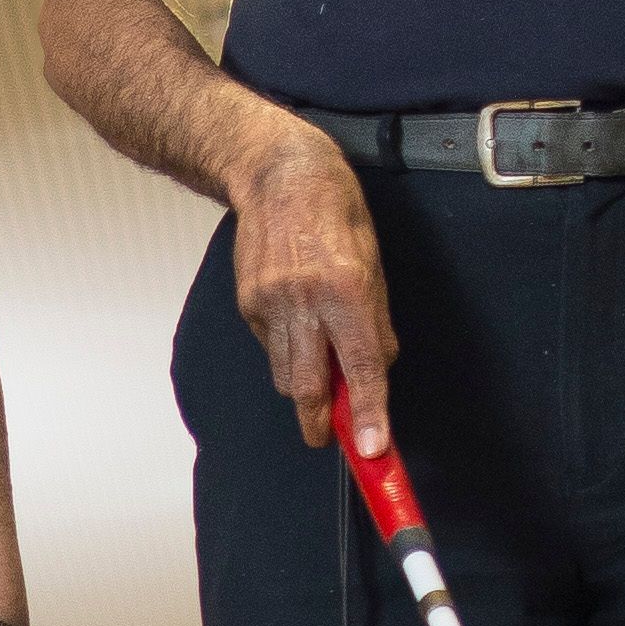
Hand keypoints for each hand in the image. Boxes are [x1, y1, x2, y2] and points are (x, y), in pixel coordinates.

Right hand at [232, 124, 397, 454]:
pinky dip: (287, 351)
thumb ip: (376, 322)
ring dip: (304, 387)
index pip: (361, 366)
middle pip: (307, 386)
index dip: (367, 413)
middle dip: (320, 422)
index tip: (372, 449)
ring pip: (285, 373)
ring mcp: (269, 303)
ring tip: (319, 370)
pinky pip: (269, 347)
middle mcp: (305, 300)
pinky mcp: (247, 303)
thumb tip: (377, 371)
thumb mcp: (374, 263)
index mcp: (347, 289)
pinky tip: (297, 325)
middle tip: (330, 436)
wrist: (279, 176)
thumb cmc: (336, 214)